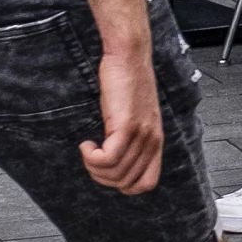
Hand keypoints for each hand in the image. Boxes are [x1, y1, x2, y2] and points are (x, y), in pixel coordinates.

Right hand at [78, 31, 164, 192]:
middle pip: (125, 183)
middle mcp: (152, 141)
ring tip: (88, 150)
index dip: (123, 185)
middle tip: (91, 158)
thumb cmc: (127, 83)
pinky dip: (91, 158)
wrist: (129, 56)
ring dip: (94, 167)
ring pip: (115, 173)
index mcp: (156, 142)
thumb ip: (131, 138)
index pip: (147, 183)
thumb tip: (114, 160)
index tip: (107, 170)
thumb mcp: (134, 116)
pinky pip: (107, 158)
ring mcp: (141, 134)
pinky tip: (86, 144)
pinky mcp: (126, 125)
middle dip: (102, 177)